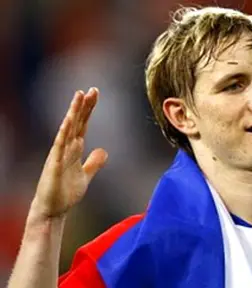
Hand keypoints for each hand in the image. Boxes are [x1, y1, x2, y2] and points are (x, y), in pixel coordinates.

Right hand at [32, 88, 107, 218]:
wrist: (53, 210)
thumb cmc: (66, 192)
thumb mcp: (86, 175)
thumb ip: (94, 162)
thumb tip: (104, 150)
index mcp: (74, 149)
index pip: (83, 124)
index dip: (88, 109)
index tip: (94, 94)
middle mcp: (66, 148)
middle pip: (76, 122)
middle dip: (83, 106)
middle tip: (91, 89)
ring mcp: (59, 155)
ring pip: (67, 129)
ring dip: (73, 113)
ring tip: (79, 96)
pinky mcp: (55, 165)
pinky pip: (60, 146)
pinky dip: (65, 133)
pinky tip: (69, 121)